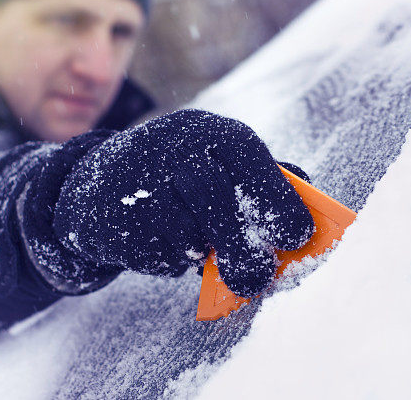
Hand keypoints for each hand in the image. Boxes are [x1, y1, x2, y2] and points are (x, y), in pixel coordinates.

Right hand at [50, 109, 314, 296]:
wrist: (101, 183)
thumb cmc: (182, 176)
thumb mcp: (221, 164)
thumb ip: (266, 178)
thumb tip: (309, 197)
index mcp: (210, 132)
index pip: (248, 158)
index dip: (277, 199)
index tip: (297, 236)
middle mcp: (173, 147)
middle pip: (213, 197)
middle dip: (240, 244)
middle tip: (259, 277)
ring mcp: (139, 180)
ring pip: (185, 233)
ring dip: (199, 251)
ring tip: (196, 243)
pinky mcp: (116, 216)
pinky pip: (158, 254)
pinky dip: (169, 260)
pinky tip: (160, 240)